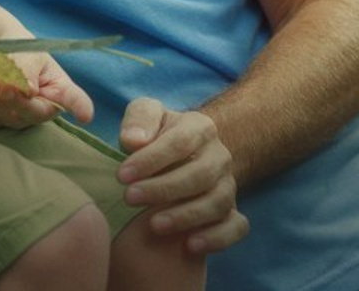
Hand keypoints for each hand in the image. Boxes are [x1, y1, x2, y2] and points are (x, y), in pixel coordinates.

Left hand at [0, 52, 94, 129]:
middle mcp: (43, 108)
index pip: (75, 100)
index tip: (84, 115)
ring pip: (8, 119)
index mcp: (59, 89)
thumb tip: (29, 92)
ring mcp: (21, 118)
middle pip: (32, 114)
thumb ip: (27, 69)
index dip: (80, 108)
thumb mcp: (26, 52)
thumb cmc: (20, 48)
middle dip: (14, 99)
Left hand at [117, 97, 248, 254]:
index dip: (150, 160)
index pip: (179, 143)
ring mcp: (230, 185)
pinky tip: (190, 245)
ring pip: (217, 203)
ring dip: (185, 216)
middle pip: (200, 175)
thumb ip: (139, 119)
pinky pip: (236, 227)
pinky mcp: (234, 212)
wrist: (181, 155)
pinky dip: (217, 238)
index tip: (122, 175)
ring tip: (154, 225)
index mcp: (200, 127)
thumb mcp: (145, 114)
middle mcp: (220, 156)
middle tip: (130, 198)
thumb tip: (133, 140)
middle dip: (163, 189)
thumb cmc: (156, 133)